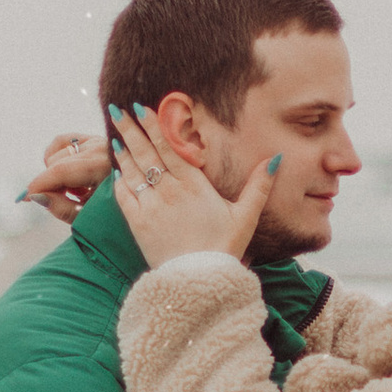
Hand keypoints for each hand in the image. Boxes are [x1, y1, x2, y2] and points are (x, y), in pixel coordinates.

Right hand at [23, 130, 110, 224]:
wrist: (146, 197)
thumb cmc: (119, 213)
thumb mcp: (91, 216)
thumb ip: (62, 208)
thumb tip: (35, 197)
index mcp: (103, 166)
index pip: (60, 172)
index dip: (38, 185)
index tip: (23, 199)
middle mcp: (100, 147)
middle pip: (56, 164)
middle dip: (49, 186)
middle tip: (60, 203)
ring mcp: (97, 140)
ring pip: (57, 153)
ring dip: (57, 174)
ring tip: (76, 192)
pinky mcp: (93, 138)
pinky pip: (64, 142)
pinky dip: (58, 157)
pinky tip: (69, 175)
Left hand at [111, 99, 277, 266]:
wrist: (199, 282)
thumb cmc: (223, 249)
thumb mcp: (246, 216)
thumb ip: (259, 186)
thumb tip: (275, 159)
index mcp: (195, 185)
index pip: (170, 148)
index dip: (155, 126)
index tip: (144, 109)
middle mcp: (170, 191)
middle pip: (147, 153)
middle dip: (132, 129)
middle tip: (119, 110)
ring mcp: (151, 206)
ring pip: (133, 170)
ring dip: (123, 149)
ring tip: (116, 132)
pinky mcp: (138, 224)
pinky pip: (124, 195)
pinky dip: (120, 179)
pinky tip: (117, 168)